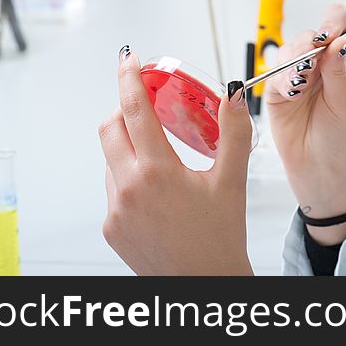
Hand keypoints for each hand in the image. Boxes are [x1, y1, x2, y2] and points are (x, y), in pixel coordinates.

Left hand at [98, 47, 254, 275]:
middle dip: (125, 110)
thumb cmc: (220, 238)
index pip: (135, 111)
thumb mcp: (232, 180)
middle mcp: (128, 189)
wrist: (204, 284)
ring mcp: (115, 210)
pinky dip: (130, 177)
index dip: (129, 79)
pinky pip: (113, 188)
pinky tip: (159, 193)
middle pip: (111, 129)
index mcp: (157, 172)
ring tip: (165, 161)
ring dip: (130, 147)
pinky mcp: (111, 227)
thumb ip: (233, 132)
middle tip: (148, 106)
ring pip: (112, 160)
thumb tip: (234, 95)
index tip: (129, 60)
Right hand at [265, 4, 345, 245]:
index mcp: (345, 60)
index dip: (333, 20)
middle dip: (308, 44)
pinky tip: (291, 94)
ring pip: (289, 50)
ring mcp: (298, 74)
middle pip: (311, 34)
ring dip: (293, 63)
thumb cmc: (341, 138)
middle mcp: (322, 63)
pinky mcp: (278, 90)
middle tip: (309, 62)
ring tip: (299, 85)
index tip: (328, 34)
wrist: (319, 169)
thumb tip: (339, 39)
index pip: (341, 22)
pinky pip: (273, 72)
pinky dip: (281, 79)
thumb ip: (339, 70)